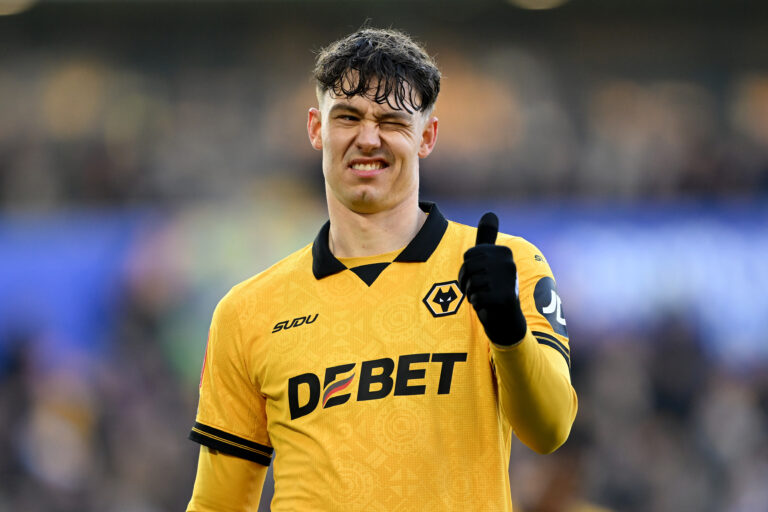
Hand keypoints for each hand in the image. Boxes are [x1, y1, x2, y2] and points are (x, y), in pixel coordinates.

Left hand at [458, 212, 526, 345]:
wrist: (506, 318)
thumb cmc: (494, 287)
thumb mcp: (490, 260)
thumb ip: (487, 237)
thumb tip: (490, 213)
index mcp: (503, 251)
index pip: (468, 256)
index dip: (467, 269)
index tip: (479, 276)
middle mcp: (508, 262)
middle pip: (467, 268)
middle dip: (466, 282)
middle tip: (479, 289)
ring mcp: (507, 280)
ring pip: (470, 283)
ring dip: (472, 294)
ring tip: (484, 297)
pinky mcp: (504, 297)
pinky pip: (475, 298)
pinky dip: (477, 304)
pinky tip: (488, 306)